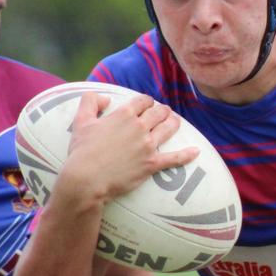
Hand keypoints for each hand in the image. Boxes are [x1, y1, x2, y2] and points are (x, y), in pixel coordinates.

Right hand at [59, 91, 198, 205]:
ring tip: (175, 122)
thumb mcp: (80, 121)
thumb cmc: (81, 151)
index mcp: (123, 115)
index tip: (146, 105)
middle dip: (162, 110)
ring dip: (174, 123)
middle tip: (162, 113)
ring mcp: (148, 146)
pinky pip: (174, 158)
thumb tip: (104, 97)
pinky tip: (196, 152)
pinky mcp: (152, 164)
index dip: (146, 101)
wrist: (86, 179)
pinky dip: (186, 155)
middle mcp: (139, 127)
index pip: (143, 100)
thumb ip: (90, 102)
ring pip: (169, 128)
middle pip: (159, 112)